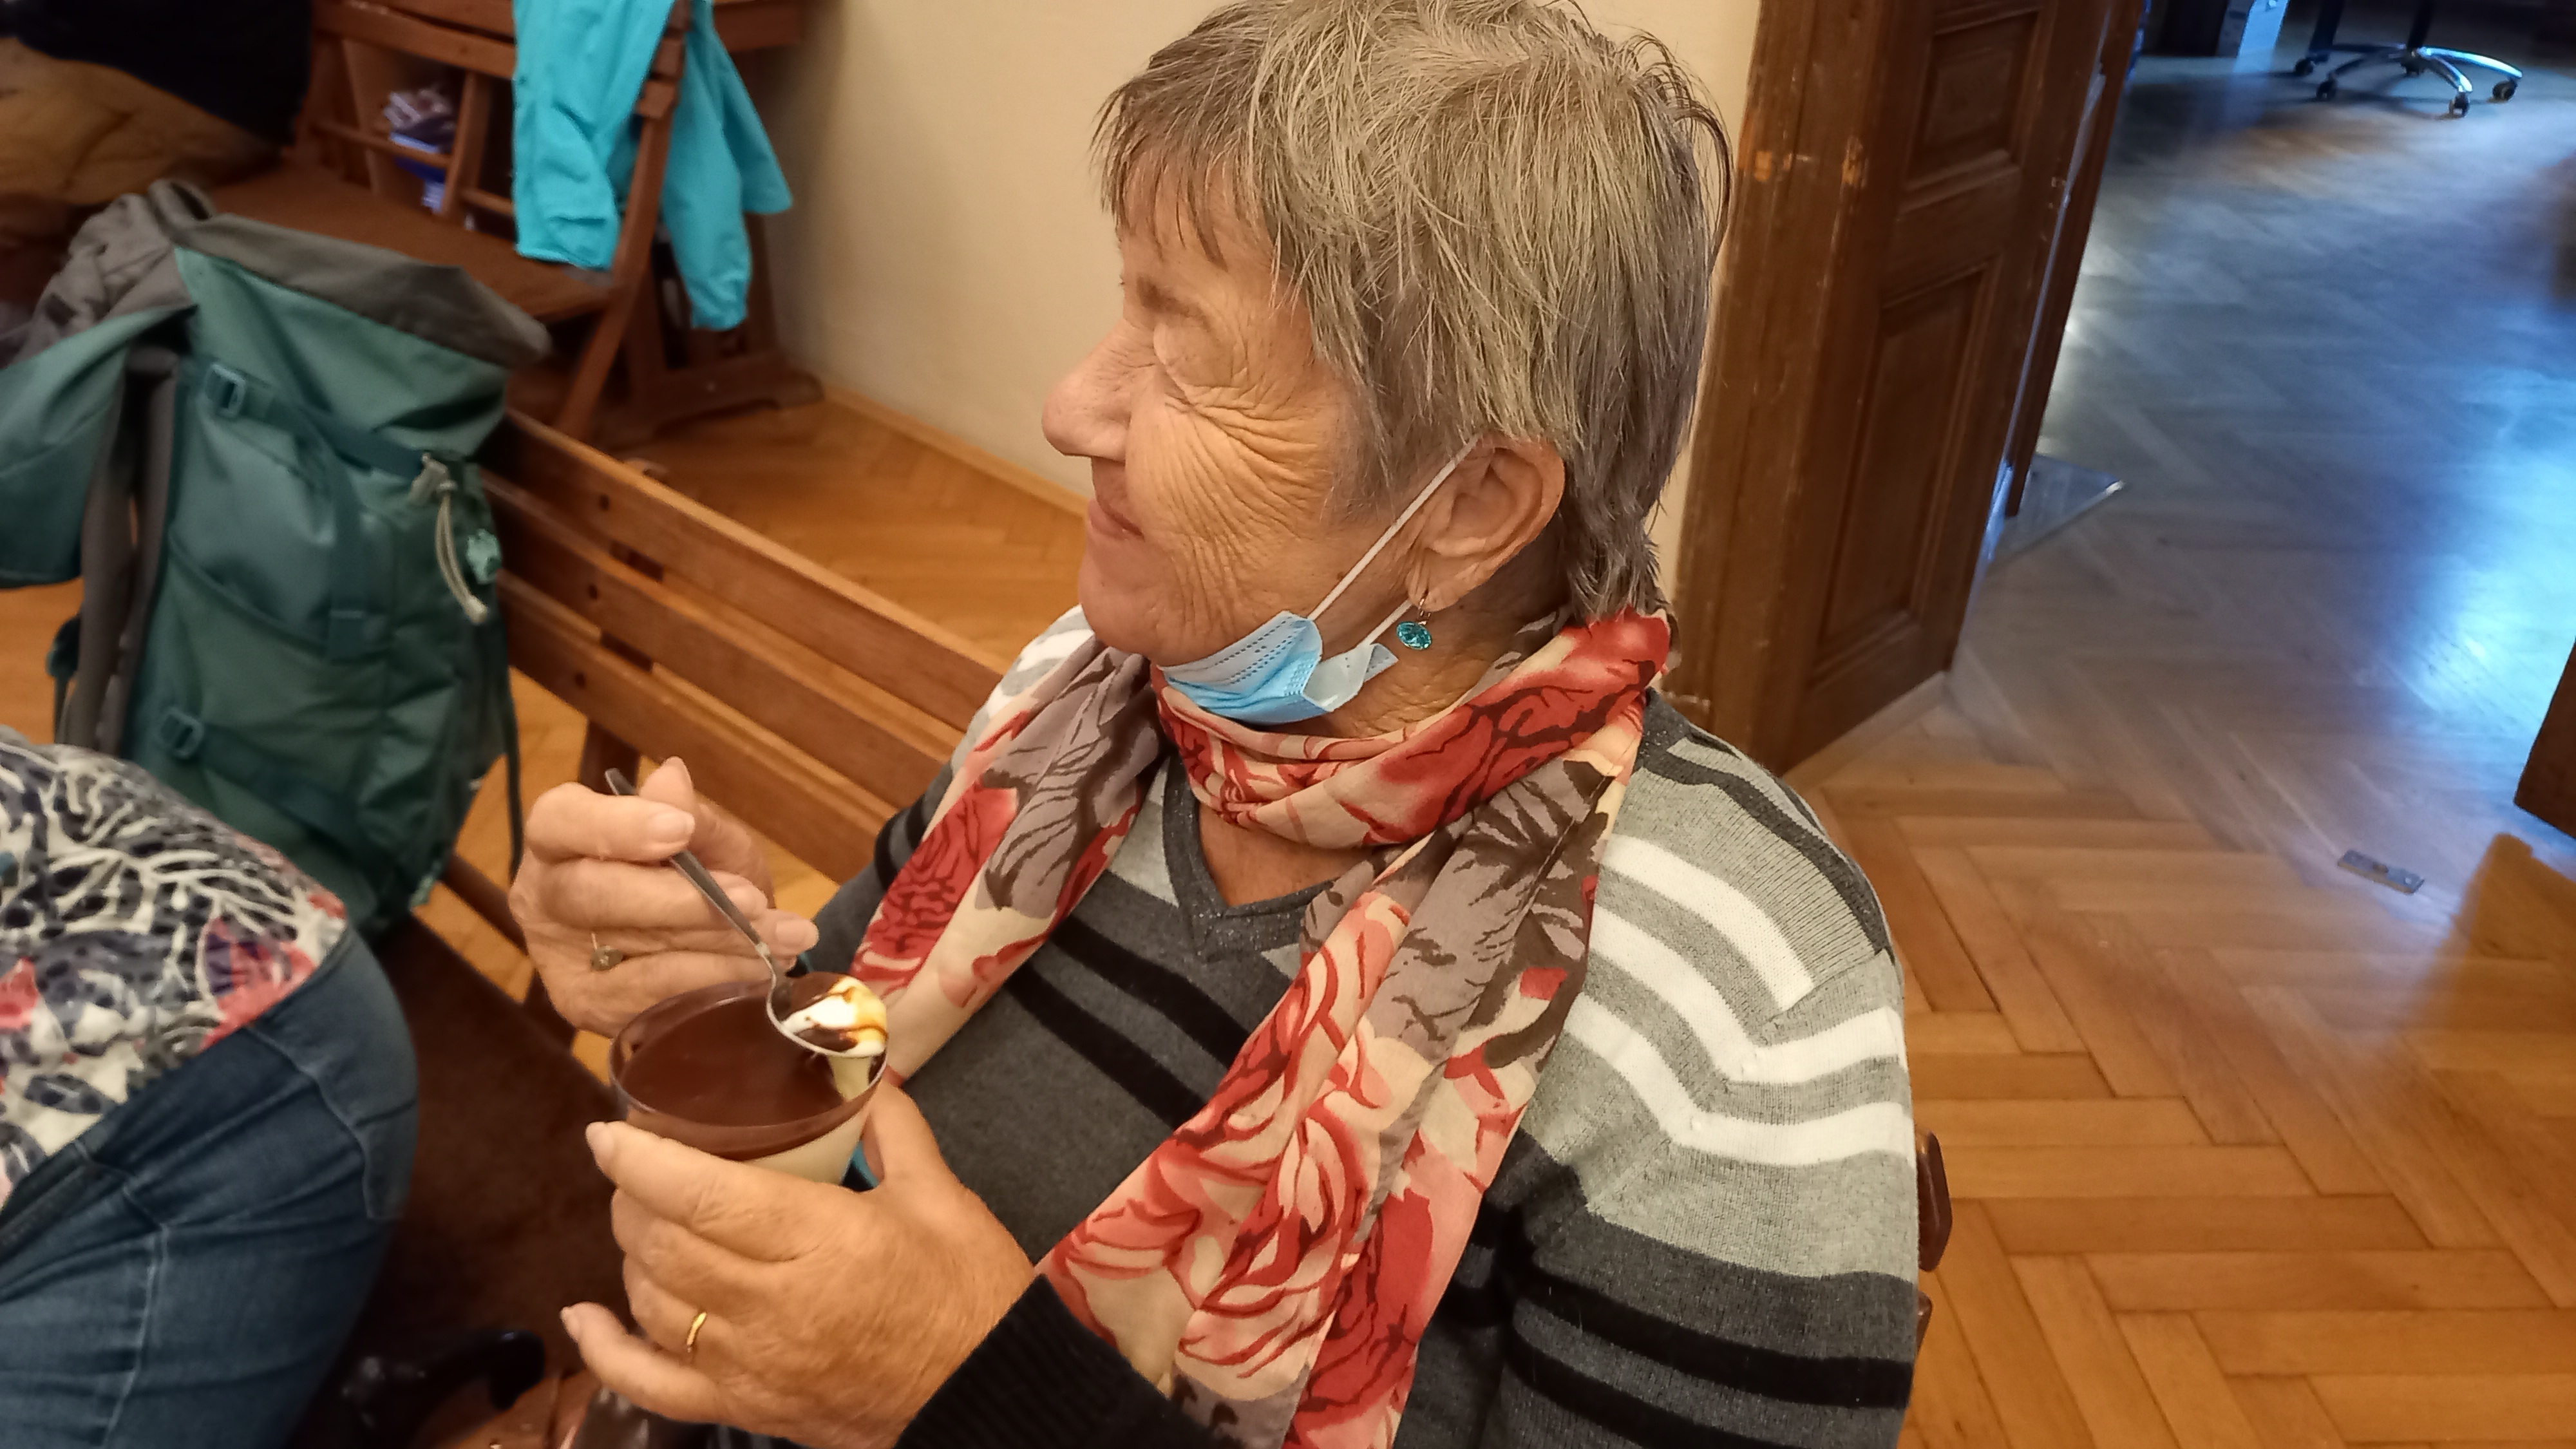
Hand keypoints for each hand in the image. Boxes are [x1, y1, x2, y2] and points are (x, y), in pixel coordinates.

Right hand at [508, 756, 818, 1036]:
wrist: (702, 938)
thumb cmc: (695, 870)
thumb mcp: (706, 836)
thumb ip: (690, 814)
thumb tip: (672, 778)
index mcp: (558, 836)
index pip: (562, 821)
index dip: (619, 827)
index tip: (681, 829)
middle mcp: (544, 896)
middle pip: (593, 894)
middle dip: (681, 900)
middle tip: (752, 900)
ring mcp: (558, 958)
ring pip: (631, 952)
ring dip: (719, 946)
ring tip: (784, 937)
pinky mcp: (586, 1005)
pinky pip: (651, 1000)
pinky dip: (714, 983)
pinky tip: (761, 970)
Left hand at [562, 1088, 1034, 1448]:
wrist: (984, 1396)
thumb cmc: (968, 1295)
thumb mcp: (943, 1198)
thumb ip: (894, 1130)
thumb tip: (863, 1074)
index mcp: (821, 1241)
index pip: (702, 1195)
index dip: (642, 1161)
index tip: (608, 1131)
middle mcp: (772, 1304)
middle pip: (664, 1245)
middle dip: (633, 1198)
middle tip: (637, 1165)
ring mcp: (750, 1363)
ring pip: (652, 1302)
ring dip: (631, 1255)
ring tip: (643, 1220)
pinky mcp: (745, 1406)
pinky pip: (651, 1385)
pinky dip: (606, 1351)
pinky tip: (583, 1315)